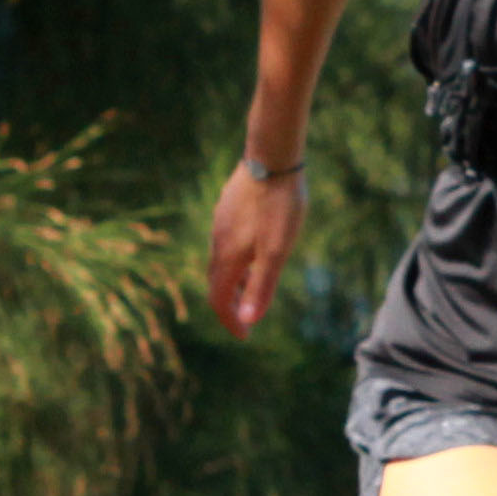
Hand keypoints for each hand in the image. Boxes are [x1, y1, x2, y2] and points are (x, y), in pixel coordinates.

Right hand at [207, 156, 305, 328]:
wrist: (272, 159)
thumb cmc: (279, 207)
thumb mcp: (276, 252)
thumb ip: (262, 286)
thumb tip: (249, 319)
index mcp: (228, 257)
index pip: (219, 300)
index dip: (230, 321)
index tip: (245, 336)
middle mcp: (218, 242)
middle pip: (217, 283)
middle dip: (231, 305)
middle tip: (248, 319)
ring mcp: (220, 223)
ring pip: (221, 262)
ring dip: (234, 282)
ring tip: (252, 289)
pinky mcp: (227, 208)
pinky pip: (226, 244)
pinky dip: (236, 260)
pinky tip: (253, 252)